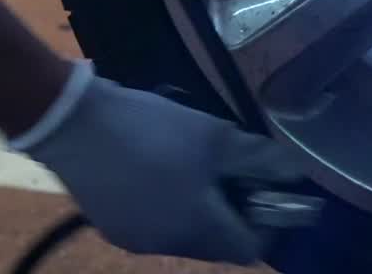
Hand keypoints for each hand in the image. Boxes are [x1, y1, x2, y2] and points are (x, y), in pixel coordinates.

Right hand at [12, 66, 300, 263]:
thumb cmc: (153, 129)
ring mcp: (136, 240)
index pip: (249, 247)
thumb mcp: (213, 135)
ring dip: (197, 206)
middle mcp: (169, 246)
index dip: (266, 219)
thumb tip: (295, 174)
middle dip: (230, 209)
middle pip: (216, 242)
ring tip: (191, 160)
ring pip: (184, 232)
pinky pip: (154, 222)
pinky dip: (166, 203)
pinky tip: (156, 164)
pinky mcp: (112, 225)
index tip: (264, 185)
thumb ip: (257, 159)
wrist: (76, 124)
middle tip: (228, 166)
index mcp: (198, 229)